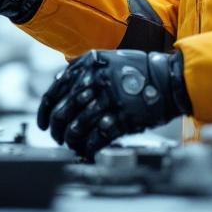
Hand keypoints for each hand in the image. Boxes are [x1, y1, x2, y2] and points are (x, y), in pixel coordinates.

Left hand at [37, 49, 191, 159]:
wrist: (168, 79)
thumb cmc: (137, 70)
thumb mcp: (106, 60)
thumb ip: (82, 71)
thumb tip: (58, 90)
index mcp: (87, 65)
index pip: (54, 92)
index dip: (45, 111)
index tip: (43, 123)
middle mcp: (94, 81)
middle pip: (62, 113)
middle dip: (57, 130)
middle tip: (58, 137)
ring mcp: (108, 100)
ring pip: (77, 128)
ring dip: (72, 141)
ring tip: (72, 145)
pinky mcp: (121, 118)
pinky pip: (96, 138)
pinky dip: (88, 148)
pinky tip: (86, 151)